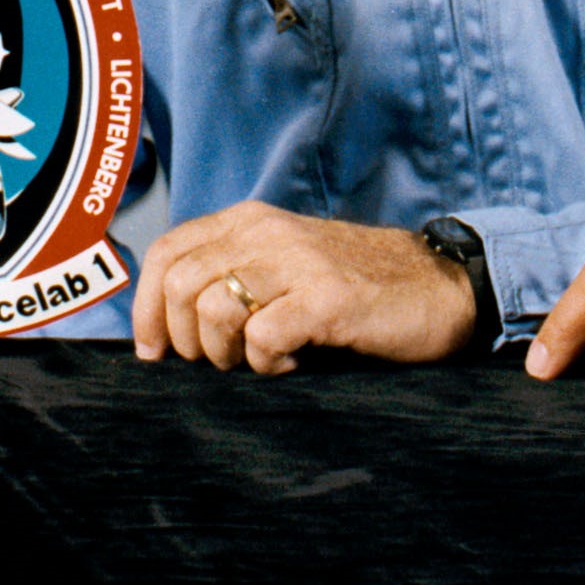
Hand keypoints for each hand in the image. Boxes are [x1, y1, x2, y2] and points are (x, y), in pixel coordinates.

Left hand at [131, 201, 479, 373]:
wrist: (439, 286)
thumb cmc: (356, 286)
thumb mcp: (285, 264)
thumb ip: (234, 274)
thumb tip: (170, 323)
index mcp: (249, 221)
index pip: (167, 251)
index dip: (146, 307)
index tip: (153, 351)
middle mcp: (266, 232)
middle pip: (179, 284)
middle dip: (184, 339)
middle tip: (219, 363)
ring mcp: (297, 263)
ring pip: (213, 308)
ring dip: (224, 353)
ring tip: (257, 360)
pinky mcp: (326, 300)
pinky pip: (261, 337)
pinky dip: (265, 364)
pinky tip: (290, 363)